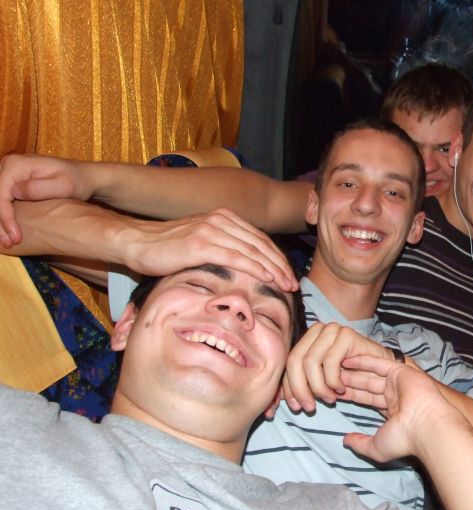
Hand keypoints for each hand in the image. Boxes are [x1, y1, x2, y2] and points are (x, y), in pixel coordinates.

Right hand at [0, 154, 89, 246]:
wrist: (83, 177)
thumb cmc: (77, 182)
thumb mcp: (64, 186)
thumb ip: (41, 188)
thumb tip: (16, 192)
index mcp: (15, 165)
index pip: (0, 195)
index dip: (5, 218)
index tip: (16, 237)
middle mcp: (6, 166)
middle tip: (10, 244)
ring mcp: (6, 173)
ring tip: (9, 242)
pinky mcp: (9, 182)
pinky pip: (0, 201)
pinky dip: (3, 218)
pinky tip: (10, 233)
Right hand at [119, 208, 297, 291]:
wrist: (135, 243)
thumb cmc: (165, 250)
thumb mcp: (200, 245)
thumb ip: (221, 249)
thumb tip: (242, 268)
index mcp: (223, 217)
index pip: (259, 239)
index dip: (276, 258)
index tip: (288, 275)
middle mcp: (221, 220)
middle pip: (261, 244)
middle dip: (280, 265)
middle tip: (293, 284)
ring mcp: (211, 230)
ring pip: (253, 251)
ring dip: (273, 270)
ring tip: (286, 285)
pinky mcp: (201, 244)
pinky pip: (236, 257)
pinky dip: (255, 268)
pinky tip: (267, 279)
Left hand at [282, 323, 394, 410]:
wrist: (384, 371)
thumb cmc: (352, 378)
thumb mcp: (321, 384)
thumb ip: (302, 386)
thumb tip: (276, 401)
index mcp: (307, 339)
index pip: (288, 363)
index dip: (288, 387)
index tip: (294, 406)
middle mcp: (317, 330)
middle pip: (295, 361)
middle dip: (300, 389)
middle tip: (310, 407)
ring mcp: (332, 330)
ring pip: (310, 363)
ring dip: (318, 387)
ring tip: (329, 399)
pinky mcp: (346, 335)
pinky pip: (330, 362)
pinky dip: (333, 381)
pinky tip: (341, 389)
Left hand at [338, 354, 462, 461]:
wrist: (425, 426)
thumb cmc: (404, 439)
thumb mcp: (376, 447)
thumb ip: (360, 443)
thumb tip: (345, 441)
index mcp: (392, 412)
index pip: (368, 400)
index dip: (352, 396)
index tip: (335, 393)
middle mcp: (395, 395)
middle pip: (367, 385)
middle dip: (350, 382)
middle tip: (331, 376)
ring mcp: (398, 382)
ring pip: (371, 374)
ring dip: (354, 371)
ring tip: (335, 366)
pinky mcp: (400, 372)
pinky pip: (378, 363)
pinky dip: (363, 360)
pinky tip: (348, 359)